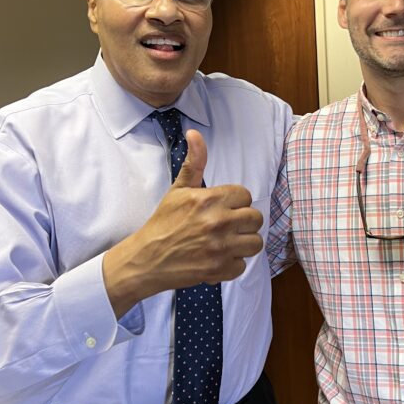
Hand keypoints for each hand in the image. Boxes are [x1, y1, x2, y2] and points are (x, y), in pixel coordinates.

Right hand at [103, 130, 263, 315]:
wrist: (148, 258)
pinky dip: (232, 264)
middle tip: (226, 226)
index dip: (235, 202)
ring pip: (255, 243)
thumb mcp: (178, 189)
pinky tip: (218, 258)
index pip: (245, 195)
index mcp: (210, 199)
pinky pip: (243, 265)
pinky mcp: (220, 270)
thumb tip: (194, 133)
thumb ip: (194, 162)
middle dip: (243, 222)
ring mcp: (220, 247)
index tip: (222, 208)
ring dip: (243, 243)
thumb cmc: (164, 222)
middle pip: (255, 219)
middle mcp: (218, 222)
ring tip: (227, 242)